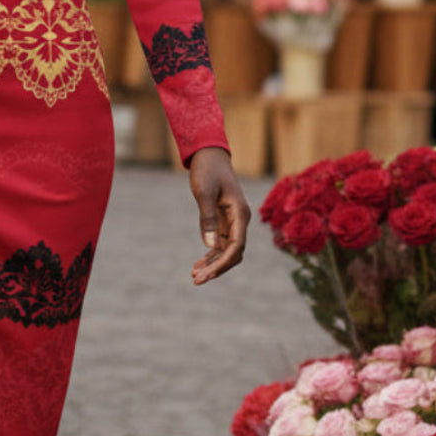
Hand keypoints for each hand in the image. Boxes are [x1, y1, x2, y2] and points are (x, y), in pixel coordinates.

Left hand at [188, 147, 250, 285]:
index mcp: (240, 213)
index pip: (236, 246)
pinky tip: (198, 265)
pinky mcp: (224, 222)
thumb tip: (210, 246)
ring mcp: (233, 222)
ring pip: (227, 251)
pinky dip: (211, 255)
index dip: (222, 263)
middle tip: (196, 280)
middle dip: (217, 268)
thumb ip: (207, 218)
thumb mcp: (204, 192)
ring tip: (195, 276)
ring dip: (213, 264)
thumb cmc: (207, 171)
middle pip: (233, 253)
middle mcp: (240, 220)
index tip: (206, 274)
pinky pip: (221, 244)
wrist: (209, 155)